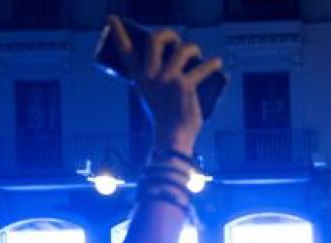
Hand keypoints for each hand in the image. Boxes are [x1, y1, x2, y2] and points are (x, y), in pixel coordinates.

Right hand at [106, 15, 219, 154]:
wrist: (172, 137)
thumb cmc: (165, 116)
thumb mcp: (152, 95)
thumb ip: (156, 79)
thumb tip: (172, 62)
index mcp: (139, 77)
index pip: (125, 50)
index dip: (118, 32)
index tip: (112, 18)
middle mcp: (150, 74)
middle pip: (155, 40)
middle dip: (168, 34)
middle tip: (176, 39)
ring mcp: (168, 78)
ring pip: (182, 49)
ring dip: (192, 47)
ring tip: (197, 52)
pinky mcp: (185, 85)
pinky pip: (202, 69)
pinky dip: (212, 65)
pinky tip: (218, 63)